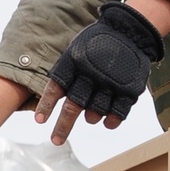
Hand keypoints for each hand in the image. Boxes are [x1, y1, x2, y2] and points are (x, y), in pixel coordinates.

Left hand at [35, 1, 164, 143]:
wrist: (129, 30)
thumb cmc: (97, 42)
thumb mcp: (76, 49)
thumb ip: (66, 71)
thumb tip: (53, 97)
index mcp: (74, 62)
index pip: (56, 87)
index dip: (47, 105)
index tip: (40, 121)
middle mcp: (91, 73)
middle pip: (74, 105)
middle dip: (63, 126)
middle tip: (56, 140)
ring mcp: (111, 82)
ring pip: (95, 111)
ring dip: (90, 118)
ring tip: (89, 117)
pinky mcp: (128, 89)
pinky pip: (118, 112)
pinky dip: (111, 121)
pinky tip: (107, 122)